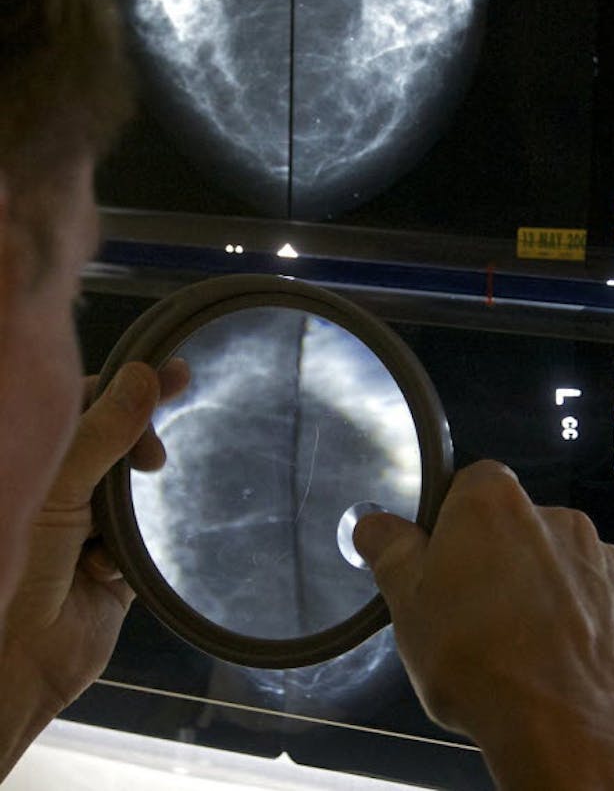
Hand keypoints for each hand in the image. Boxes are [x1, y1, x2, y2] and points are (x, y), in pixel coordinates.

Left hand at [0, 359, 188, 771]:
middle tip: (157, 459)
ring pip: (130, 491)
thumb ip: (102, 430)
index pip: (81, 402)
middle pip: (112, 441)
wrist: (16, 661)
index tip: (176, 376)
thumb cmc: (13, 564)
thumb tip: (142, 373)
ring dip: (130, 508)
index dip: (124, 388)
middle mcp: (53, 488)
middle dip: (137, 446)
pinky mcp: (109, 569)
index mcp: (29, 460)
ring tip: (120, 524)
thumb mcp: (57, 486)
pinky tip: (107, 570)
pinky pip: (140, 542)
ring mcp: (80, 529)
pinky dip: (129, 554)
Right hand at [354, 460, 613, 790]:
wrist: (570, 733)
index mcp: (498, 509)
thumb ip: (393, 553)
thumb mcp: (408, 607)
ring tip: (530, 656)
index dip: (456, 526)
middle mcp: (564, 524)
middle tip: (482, 622)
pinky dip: (602, 635)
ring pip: (576, 574)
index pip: (473, 488)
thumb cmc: (485, 668)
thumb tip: (377, 525)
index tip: (445, 564)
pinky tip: (577, 669)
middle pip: (528, 533)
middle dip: (508, 567)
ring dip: (557, 602)